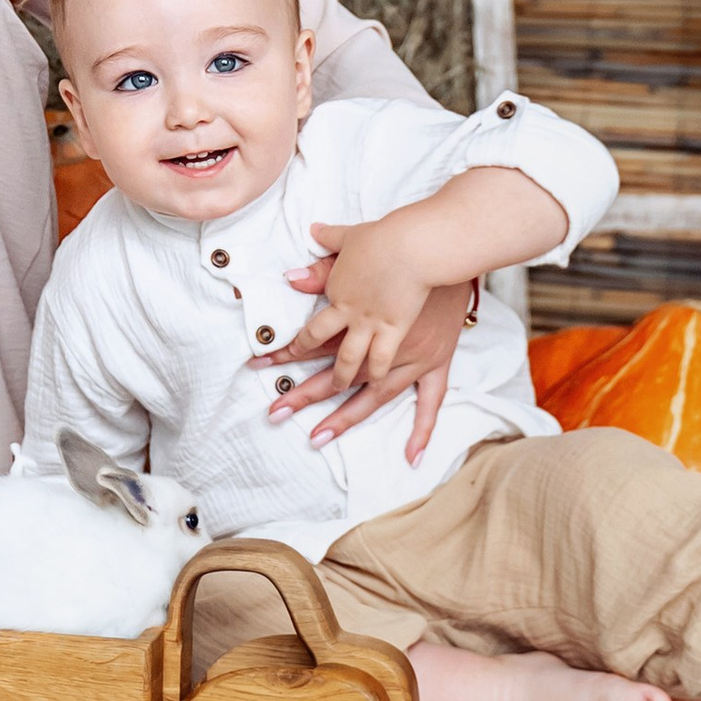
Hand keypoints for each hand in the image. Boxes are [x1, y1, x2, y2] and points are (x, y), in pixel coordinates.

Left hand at [259, 229, 470, 452]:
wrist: (442, 246)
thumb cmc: (399, 245)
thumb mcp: (356, 247)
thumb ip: (324, 267)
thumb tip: (291, 277)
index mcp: (357, 316)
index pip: (314, 341)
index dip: (285, 354)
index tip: (258, 365)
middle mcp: (380, 343)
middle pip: (336, 375)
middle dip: (303, 394)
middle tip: (274, 412)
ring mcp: (410, 356)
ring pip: (373, 395)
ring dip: (344, 417)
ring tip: (317, 437)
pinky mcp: (437, 362)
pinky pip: (429, 401)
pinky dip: (421, 429)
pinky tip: (411, 456)